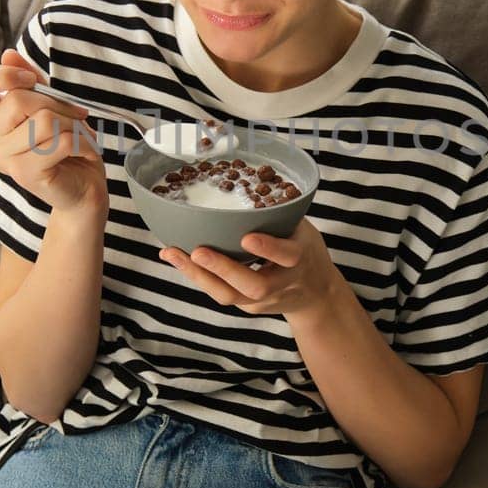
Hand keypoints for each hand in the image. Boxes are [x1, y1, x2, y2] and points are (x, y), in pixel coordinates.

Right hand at [0, 48, 107, 214]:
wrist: (83, 188)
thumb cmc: (66, 146)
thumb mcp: (50, 105)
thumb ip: (30, 80)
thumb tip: (8, 54)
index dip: (2, 75)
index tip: (31, 80)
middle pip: (19, 99)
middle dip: (58, 104)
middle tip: (77, 117)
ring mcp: (4, 159)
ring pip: (44, 120)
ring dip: (74, 125)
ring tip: (81, 137)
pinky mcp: (25, 173)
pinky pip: (60, 141)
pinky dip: (83, 142)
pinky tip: (85, 152)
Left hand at [158, 219, 343, 319]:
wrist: (316, 294)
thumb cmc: (304, 250)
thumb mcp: (301, 229)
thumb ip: (277, 216)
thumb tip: (242, 180)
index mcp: (300, 258)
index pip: (287, 256)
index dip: (268, 248)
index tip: (247, 237)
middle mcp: (282, 283)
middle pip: (254, 286)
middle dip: (223, 269)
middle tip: (197, 252)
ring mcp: (263, 300)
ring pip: (230, 296)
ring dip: (198, 276)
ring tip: (171, 254)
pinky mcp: (248, 307)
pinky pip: (221, 293)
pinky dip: (198, 276)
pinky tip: (177, 258)